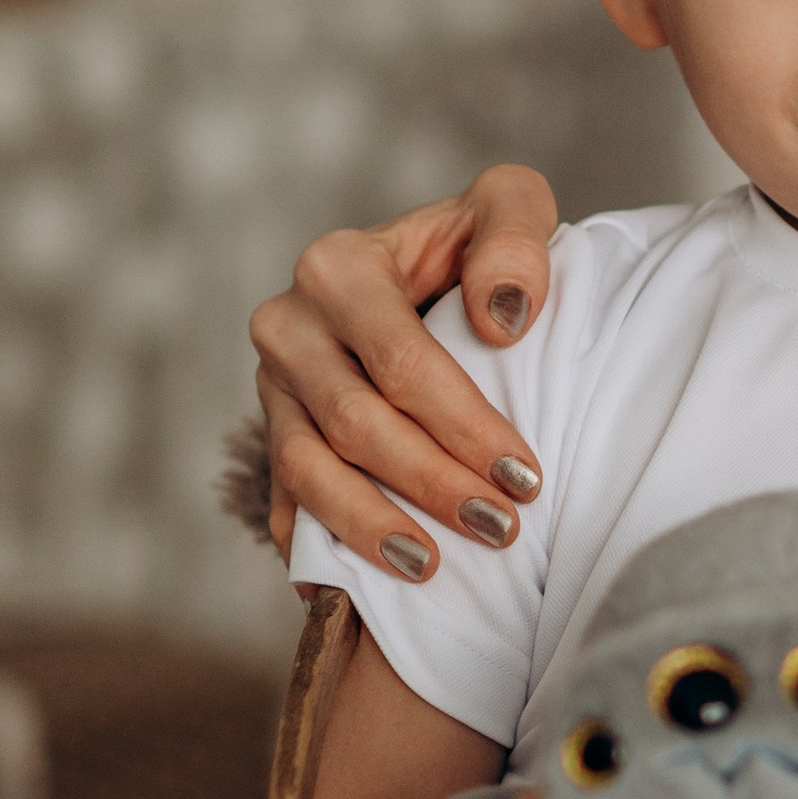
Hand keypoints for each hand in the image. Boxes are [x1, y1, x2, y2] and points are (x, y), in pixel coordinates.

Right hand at [249, 164, 557, 560]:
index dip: (463, 424)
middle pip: (355, 425)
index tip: (525, 476)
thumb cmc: (477, 244)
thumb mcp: (508, 208)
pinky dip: (318, 549)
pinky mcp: (274, 431)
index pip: (400, 362)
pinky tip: (358, 590)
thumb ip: (515, 240)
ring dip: (371, 528)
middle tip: (501, 528)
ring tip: (433, 569)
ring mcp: (272, 385)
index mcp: (337, 267)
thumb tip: (503, 319)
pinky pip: (284, 501)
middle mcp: (288, 324)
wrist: (428, 274)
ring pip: (308, 471)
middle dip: (430, 484)